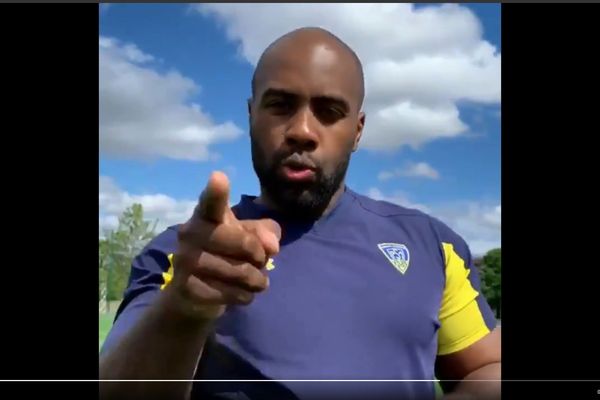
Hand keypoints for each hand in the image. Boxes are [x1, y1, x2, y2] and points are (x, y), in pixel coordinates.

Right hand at [165, 171, 280, 320]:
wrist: (193, 293)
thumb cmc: (227, 254)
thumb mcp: (249, 238)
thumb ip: (265, 233)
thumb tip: (272, 246)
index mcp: (206, 215)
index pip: (211, 202)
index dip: (216, 192)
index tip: (219, 178)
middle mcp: (190, 233)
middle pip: (238, 240)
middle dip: (257, 253)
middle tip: (262, 261)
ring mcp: (185, 260)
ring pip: (238, 271)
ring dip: (255, 280)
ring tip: (257, 282)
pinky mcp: (186, 287)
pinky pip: (228, 293)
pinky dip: (243, 296)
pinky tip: (242, 295)